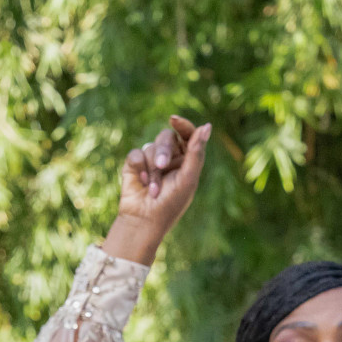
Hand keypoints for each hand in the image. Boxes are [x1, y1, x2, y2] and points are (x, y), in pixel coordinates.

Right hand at [101, 115, 211, 265]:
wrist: (144, 221)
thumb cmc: (170, 204)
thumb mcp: (187, 179)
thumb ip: (196, 153)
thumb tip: (207, 126)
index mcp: (187, 161)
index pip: (187, 135)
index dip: (182, 125)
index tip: (174, 121)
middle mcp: (171, 159)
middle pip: (167, 138)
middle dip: (163, 151)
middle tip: (162, 166)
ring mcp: (152, 161)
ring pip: (151, 147)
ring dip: (152, 168)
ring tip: (153, 189)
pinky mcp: (135, 165)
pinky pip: (136, 153)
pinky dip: (139, 167)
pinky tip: (142, 183)